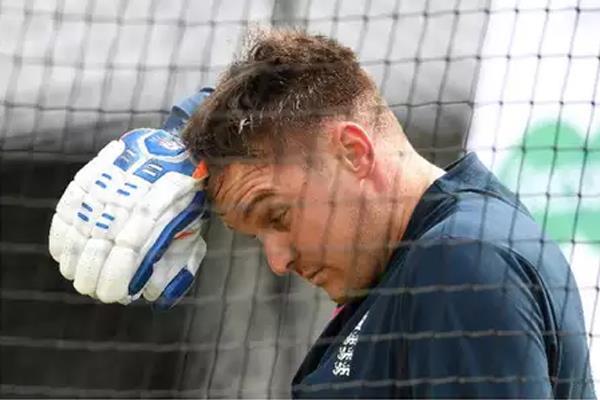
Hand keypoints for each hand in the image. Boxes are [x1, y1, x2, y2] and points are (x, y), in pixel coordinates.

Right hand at [48, 89, 210, 308]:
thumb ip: (175, 261)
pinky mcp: (94, 178)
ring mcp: (110, 184)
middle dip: (92, 272)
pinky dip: (60, 231)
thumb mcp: (191, 231)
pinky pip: (67, 205)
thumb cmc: (184, 201)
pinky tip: (60, 253)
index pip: (130, 246)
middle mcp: (130, 195)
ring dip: (73, 256)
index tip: (112, 294)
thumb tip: (152, 291)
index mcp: (160, 209)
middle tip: (91, 289)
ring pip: (79, 224)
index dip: (117, 274)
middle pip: (100, 240)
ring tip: (76, 274)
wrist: (178, 152)